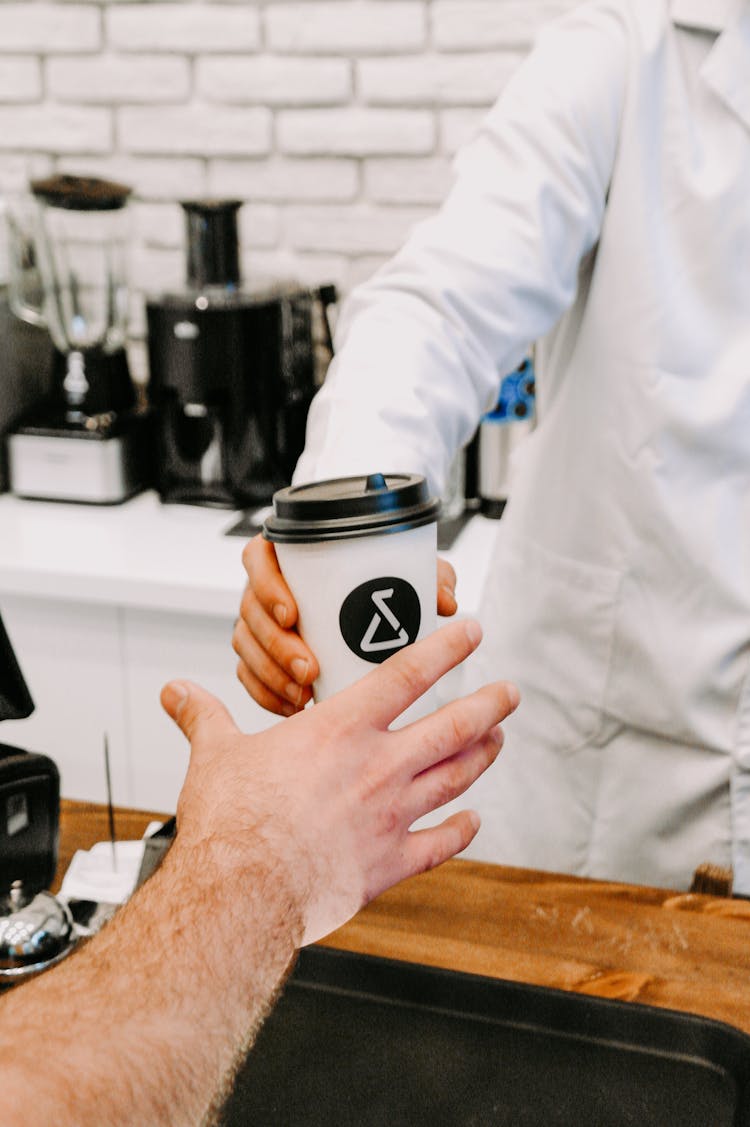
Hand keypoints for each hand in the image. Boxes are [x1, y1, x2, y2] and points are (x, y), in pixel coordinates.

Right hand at [163, 618, 517, 945]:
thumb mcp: (215, 754)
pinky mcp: (388, 864)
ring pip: (454, 777)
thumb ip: (204, 717)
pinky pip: (439, 844)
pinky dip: (461, 831)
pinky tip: (473, 821)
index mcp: (340, 730)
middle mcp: (378, 767)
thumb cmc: (231, 825)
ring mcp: (390, 816)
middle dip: (488, 705)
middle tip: (509, 692)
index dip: (447, 649)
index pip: (408, 674)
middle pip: (452, 726)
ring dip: (482, 756)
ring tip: (499, 739)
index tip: (473, 633)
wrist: (242, 896)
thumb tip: (177, 692)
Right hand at [232, 533, 458, 716]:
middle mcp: (270, 589)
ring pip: (248, 647)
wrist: (376, 633)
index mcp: (292, 558)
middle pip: (251, 610)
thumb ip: (429, 579)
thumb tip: (444, 600)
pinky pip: (250, 677)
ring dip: (272, 673)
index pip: (259, 558)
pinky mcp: (260, 658)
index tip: (292, 612)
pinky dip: (268, 694)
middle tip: (310, 667)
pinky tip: (293, 707)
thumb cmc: (382, 592)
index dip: (268, 585)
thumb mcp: (407, 580)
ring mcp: (261, 625)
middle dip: (275, 644)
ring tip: (304, 694)